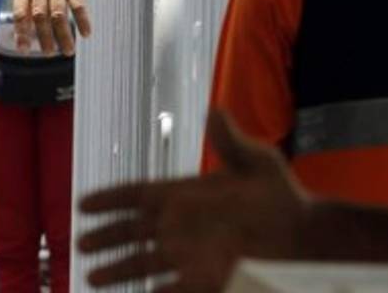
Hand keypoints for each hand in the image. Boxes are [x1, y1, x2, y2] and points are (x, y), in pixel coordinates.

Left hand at [11, 0, 91, 55]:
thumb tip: (20, 24)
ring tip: (66, 50)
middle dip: (44, 38)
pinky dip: (83, 21)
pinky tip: (86, 33)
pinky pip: (79, 5)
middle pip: (40, 16)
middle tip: (48, 53)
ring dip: (63, 36)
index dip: (22, 32)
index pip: (20, 12)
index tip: (24, 49)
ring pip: (58, 15)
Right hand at [76, 110, 309, 291]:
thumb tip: (215, 112)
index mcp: (184, 194)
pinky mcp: (206, 280)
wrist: (308, 236)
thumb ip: (232, 144)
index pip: (138, 195)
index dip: (111, 200)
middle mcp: (180, 225)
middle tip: (80, 245)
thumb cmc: (283, 196)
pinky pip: (174, 290)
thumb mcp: (259, 164)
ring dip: (119, 271)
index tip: (84, 204)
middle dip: (105, 238)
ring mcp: (190, 255)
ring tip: (93, 280)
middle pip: (132, 232)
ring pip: (144, 263)